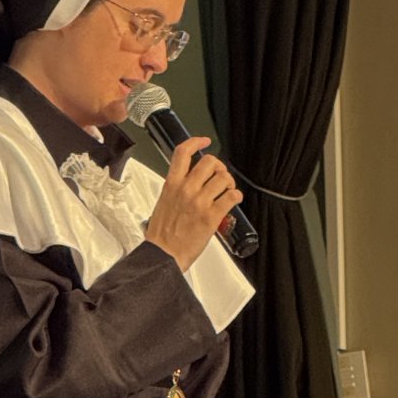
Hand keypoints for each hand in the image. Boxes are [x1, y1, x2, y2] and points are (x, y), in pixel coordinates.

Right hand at [143, 136, 243, 271]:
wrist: (162, 255)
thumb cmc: (161, 235)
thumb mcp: (163, 203)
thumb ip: (176, 189)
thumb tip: (189, 183)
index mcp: (172, 184)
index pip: (183, 152)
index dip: (196, 142)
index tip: (204, 142)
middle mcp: (186, 189)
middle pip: (210, 162)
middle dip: (219, 167)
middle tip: (220, 176)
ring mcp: (199, 202)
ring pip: (223, 178)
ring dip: (229, 183)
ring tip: (227, 190)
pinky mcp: (211, 216)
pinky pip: (232, 197)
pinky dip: (236, 196)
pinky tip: (233, 200)